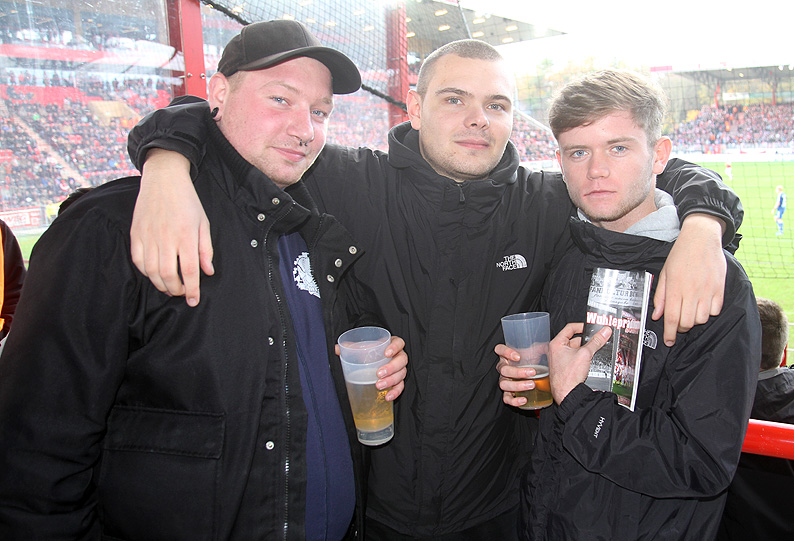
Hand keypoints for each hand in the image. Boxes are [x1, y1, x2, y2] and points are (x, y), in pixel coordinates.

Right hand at [131, 149, 213, 305]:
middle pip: (169, 275)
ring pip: (152, 271)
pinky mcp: (136, 234)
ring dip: (161, 284)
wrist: (164, 179)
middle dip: (176, 290)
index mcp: (186, 235)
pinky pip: (138, 261)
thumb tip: (208, 272)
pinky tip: (155, 274)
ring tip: (169, 287)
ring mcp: (148, 236)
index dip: (192, 289)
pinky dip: (146, 272)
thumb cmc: (187, 201)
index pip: (190, 270)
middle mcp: (166, 238)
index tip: (193, 300)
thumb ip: (206, 249)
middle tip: (182, 293)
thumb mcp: (203, 223)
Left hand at [335, 336, 406, 401]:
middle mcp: (399, 356)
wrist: (374, 361)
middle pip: (401, 360)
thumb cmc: (370, 352)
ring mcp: (400, 369)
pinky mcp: (399, 380)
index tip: (386, 353)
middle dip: (391, 368)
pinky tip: (387, 396)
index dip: (395, 347)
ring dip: (391, 381)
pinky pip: (400, 386)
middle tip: (379, 373)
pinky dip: (395, 392)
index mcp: (393, 344)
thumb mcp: (362, 348)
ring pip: (401, 374)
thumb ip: (351, 347)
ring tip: (379, 386)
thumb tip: (337, 348)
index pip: (399, 343)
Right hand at [495, 344, 537, 407]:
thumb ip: (540, 348)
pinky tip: (524, 399)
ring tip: (532, 385)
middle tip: (532, 372)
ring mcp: (504, 382)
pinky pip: (507, 399)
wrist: (536, 380)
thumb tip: (550, 345)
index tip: (518, 357)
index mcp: (507, 357)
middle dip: (518, 372)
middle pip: (503, 369)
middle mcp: (503, 369)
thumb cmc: (533, 365)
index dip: (505, 352)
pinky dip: (514, 400)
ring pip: (504, 384)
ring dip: (518, 385)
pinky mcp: (508, 394)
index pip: (499, 350)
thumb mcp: (535, 355)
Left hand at [548, 323, 611, 403]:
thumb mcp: (585, 354)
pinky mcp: (563, 367)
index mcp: (556, 343)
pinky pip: (573, 358)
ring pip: (574, 349)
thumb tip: (604, 332)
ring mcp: (558, 359)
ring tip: (591, 353)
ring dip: (583, 350)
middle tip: (595, 341)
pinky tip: (587, 361)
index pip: (570, 328)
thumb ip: (596, 342)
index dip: (582, 326)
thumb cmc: (569, 376)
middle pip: (573, 339)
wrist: (567, 393)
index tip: (590, 328)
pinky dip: (581, 357)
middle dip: (585, 340)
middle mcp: (555, 350)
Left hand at [652, 213, 725, 345]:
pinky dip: (708, 312)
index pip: (671, 318)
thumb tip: (657, 315)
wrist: (701, 238)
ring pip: (702, 319)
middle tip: (677, 323)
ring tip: (690, 311)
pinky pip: (715, 310)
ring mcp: (707, 291)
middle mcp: (692, 291)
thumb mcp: (665, 273)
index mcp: (675, 288)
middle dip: (680, 327)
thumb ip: (660, 296)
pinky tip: (702, 304)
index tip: (668, 342)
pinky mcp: (720, 289)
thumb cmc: (680, 255)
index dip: (669, 333)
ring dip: (694, 320)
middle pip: (687, 322)